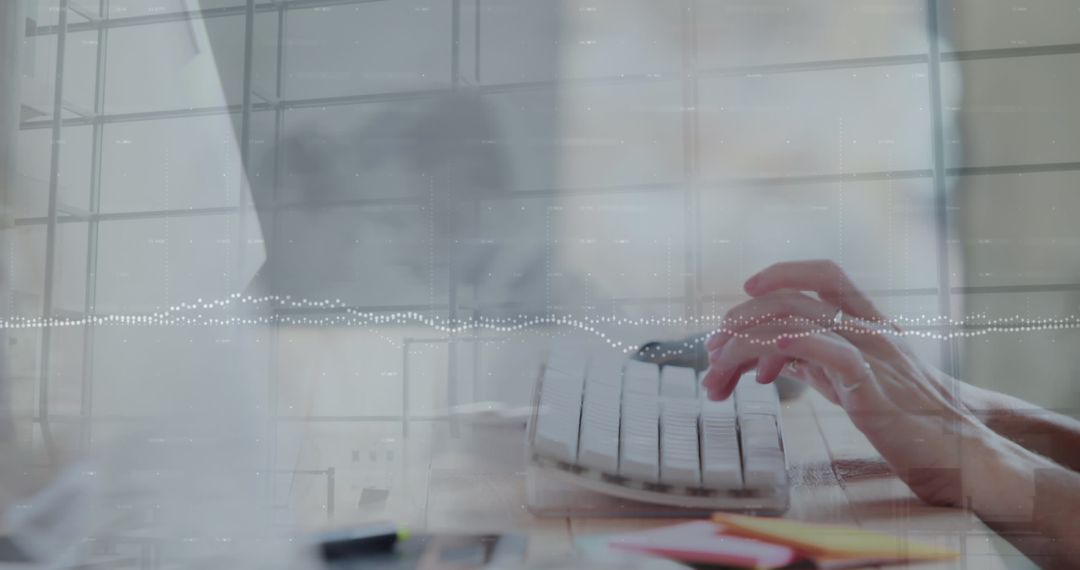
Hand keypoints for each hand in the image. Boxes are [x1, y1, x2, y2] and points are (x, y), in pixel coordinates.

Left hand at [701, 260, 1008, 508]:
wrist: (960, 454)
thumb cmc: (908, 417)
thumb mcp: (854, 378)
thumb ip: (816, 360)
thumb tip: (770, 353)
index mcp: (869, 322)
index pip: (824, 274)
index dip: (779, 274)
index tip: (740, 300)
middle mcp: (871, 330)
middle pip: (793, 299)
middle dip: (741, 323)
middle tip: (711, 355)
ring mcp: (874, 357)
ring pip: (798, 323)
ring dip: (745, 346)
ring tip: (720, 373)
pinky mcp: (874, 392)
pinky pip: (834, 354)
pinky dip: (795, 348)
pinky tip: (766, 362)